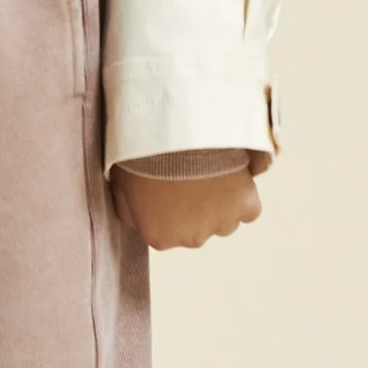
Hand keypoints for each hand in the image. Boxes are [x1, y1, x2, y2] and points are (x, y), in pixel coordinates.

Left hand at [110, 161, 261, 251]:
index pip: (166, 232)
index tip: (168, 187)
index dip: (168, 208)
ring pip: (224, 221)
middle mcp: (191, 239)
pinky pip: (248, 209)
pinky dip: (244, 196)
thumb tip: (136, 221)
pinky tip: (232, 177)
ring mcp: (222, 225)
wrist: (178, 128)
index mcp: (159, 237)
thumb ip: (128, 211)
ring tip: (210, 173)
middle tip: (190, 176)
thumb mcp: (118, 183)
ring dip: (220, 203)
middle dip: (194, 209)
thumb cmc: (143, 152)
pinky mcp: (247, 207)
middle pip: (196, 230)